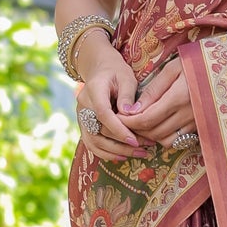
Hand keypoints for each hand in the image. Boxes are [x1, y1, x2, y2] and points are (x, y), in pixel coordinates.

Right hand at [76, 36, 147, 162]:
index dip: (118, 129)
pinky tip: (123, 156)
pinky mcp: (84, 125)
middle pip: (99, 131)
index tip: (135, 141)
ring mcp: (81, 117)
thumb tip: (129, 114)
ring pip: (94, 141)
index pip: (103, 114)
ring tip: (139, 154)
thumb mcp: (126, 77)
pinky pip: (91, 144)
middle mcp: (83, 106)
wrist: (99, 69)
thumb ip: (127, 95)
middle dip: (122, 144)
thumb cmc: (116, 72)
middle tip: (145, 148)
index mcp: (93, 90)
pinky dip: (105, 153)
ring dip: (116, 152)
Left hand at [119, 56, 196, 145]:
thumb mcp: (172, 69)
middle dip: (136, 130)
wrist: (224, 70)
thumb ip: (153, 90)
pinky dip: (164, 137)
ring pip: (166, 140)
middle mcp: (188, 114)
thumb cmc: (195, 63)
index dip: (130, 122)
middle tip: (126, 121)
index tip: (119, 117)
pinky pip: (178, 140)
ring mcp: (196, 122)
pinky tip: (158, 126)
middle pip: (154, 132)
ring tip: (140, 124)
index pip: (147, 119)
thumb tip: (133, 110)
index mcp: (179, 97)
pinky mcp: (200, 126)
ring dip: (150, 136)